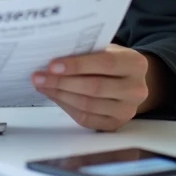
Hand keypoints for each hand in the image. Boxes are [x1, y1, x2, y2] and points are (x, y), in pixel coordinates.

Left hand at [32, 44, 157, 131]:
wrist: (130, 82)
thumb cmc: (113, 62)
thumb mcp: (108, 49)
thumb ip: (88, 52)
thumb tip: (54, 57)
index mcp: (136, 64)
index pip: (105, 63)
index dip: (77, 65)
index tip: (53, 65)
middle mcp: (136, 90)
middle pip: (94, 87)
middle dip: (62, 82)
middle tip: (39, 76)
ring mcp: (127, 110)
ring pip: (87, 105)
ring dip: (60, 94)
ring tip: (42, 85)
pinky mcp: (115, 125)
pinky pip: (85, 118)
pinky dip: (65, 106)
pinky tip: (53, 95)